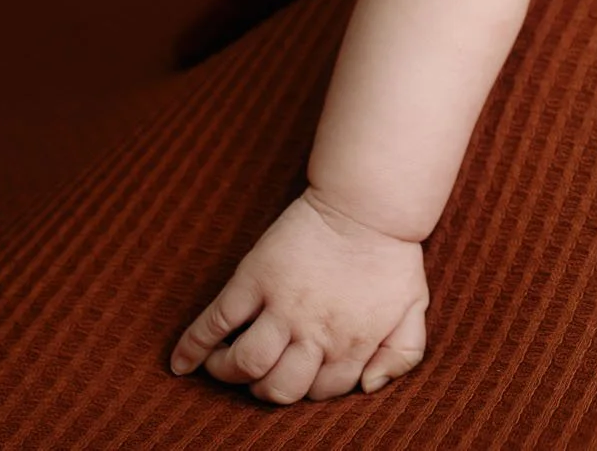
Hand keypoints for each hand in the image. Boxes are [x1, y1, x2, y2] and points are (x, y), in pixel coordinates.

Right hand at [170, 187, 429, 403]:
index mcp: (353, 343)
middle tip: (265, 372)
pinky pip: (215, 323)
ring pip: (245, 364)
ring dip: (231, 373)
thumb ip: (402, 354)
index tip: (303, 372)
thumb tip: (368, 388)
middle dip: (270, 389)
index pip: (320, 392)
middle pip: (279, 389)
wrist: (368, 203)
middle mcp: (315, 332)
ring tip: (226, 363)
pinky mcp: (254, 280)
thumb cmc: (392, 256)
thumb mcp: (414, 307)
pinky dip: (193, 348)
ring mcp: (282, 306)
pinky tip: (181, 364)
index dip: (311, 387)